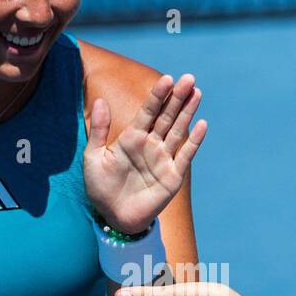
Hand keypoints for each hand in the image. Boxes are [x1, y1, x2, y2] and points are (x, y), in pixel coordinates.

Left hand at [84, 74, 207, 235]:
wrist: (112, 217)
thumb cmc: (100, 188)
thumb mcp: (93, 157)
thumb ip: (98, 130)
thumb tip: (100, 100)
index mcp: (132, 137)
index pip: (148, 111)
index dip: (158, 95)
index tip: (166, 79)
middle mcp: (151, 145)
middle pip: (167, 116)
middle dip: (177, 98)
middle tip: (188, 78)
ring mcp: (163, 159)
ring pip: (178, 131)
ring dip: (188, 112)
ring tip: (197, 92)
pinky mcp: (172, 177)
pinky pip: (185, 156)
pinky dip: (194, 141)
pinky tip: (202, 124)